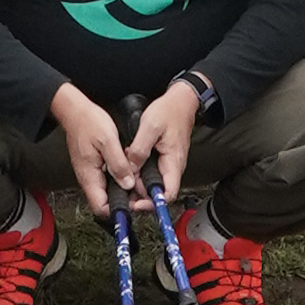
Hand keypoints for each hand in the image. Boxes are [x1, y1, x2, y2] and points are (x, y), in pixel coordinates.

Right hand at [50, 80, 140, 213]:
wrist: (75, 110)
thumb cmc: (87, 122)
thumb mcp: (107, 140)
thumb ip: (117, 163)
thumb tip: (127, 183)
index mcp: (89, 176)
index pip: (101, 208)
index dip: (117, 210)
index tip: (133, 204)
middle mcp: (88, 178)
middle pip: (106, 202)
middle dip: (124, 200)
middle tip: (140, 191)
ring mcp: (91, 172)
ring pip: (108, 190)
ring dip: (123, 188)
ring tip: (137, 180)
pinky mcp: (94, 165)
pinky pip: (107, 178)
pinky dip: (119, 177)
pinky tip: (128, 169)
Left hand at [127, 78, 198, 201]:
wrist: (181, 101)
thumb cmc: (170, 111)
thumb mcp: (150, 127)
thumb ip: (140, 149)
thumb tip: (130, 168)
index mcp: (173, 163)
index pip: (168, 194)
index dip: (152, 204)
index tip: (136, 204)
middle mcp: (173, 167)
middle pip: (157, 192)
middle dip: (140, 194)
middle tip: (123, 190)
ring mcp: (168, 164)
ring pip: (152, 183)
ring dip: (138, 183)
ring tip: (124, 176)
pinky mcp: (163, 159)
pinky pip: (151, 172)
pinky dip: (140, 173)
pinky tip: (129, 166)